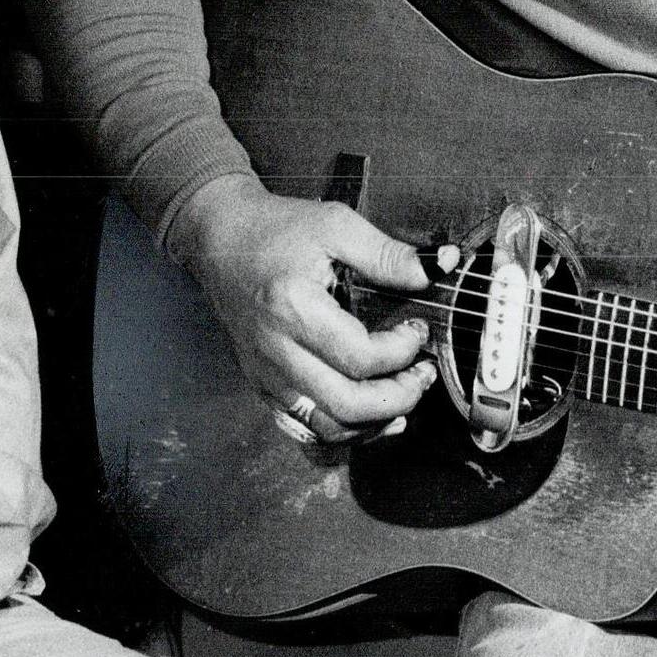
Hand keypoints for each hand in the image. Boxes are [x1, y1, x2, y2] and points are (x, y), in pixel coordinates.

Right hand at [168, 175, 437, 442]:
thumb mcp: (335, 225)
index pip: (362, 357)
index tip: (418, 331)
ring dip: (374, 423)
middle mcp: (277, 350)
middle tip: (421, 373)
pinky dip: (341, 430)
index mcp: (295, 309)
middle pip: (348, 405)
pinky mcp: (261, 383)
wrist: (217, 238)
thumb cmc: (273, 230)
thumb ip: (388, 254)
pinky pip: (303, 428)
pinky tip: (366, 417)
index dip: (404, 351)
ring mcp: (266, 373)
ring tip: (401, 397)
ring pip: (327, 427)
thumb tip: (440, 269)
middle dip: (400, 397)